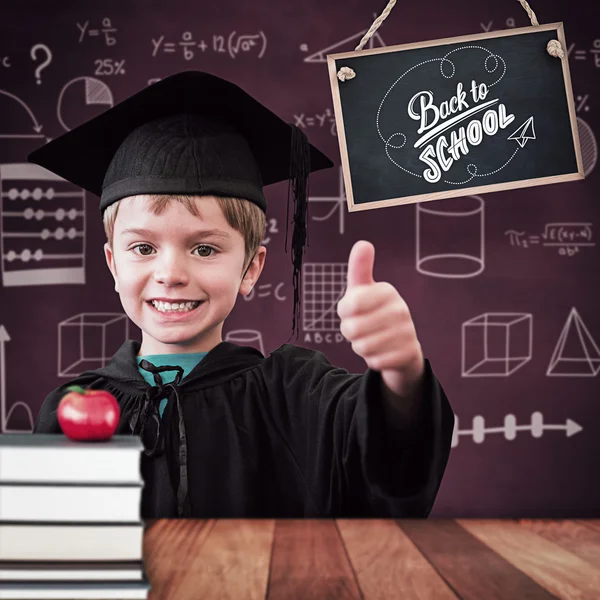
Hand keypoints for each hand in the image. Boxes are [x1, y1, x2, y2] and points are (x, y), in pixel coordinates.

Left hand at [337, 240, 424, 396]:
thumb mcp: (363, 291)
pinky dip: (372, 360)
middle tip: (361, 329)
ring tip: (372, 339)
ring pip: (362, 347)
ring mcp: (407, 331)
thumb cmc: (374, 314)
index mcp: (387, 291)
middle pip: (352, 329)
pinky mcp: (408, 353)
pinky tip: (382, 352)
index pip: (348, 305)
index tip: (353, 311)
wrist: (401, 346)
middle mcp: (400, 309)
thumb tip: (363, 243)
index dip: (344, 313)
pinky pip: (375, 362)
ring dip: (360, 347)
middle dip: (350, 333)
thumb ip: (359, 269)